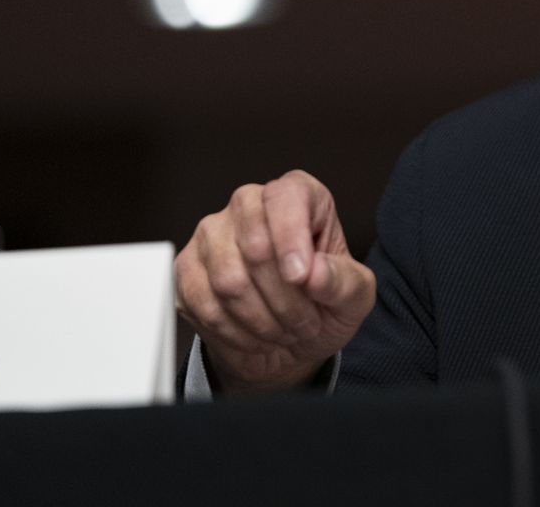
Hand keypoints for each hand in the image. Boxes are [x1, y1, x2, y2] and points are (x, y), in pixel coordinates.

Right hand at [175, 169, 376, 392]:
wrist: (288, 345)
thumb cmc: (323, 307)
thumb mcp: (354, 297)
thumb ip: (343, 282)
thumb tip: (315, 273)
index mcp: (297, 195)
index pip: (286, 198)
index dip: (292, 238)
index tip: (301, 278)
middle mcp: (249, 205)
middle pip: (255, 246)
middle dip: (284, 298)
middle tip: (304, 323)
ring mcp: (211, 234)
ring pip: (228, 280)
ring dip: (260, 320)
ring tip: (283, 331)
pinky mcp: (186, 269)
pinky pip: (201, 302)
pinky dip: (233, 330)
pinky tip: (253, 336)